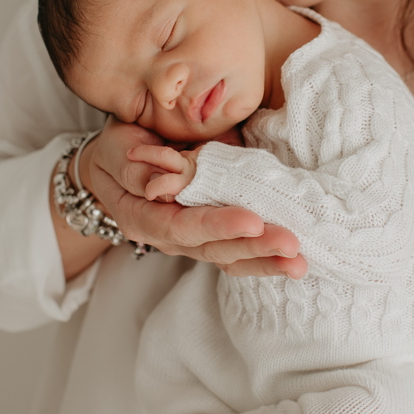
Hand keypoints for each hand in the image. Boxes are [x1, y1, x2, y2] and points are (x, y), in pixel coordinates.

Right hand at [76, 117, 307, 278]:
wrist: (118, 161)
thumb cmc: (117, 151)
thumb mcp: (114, 151)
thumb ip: (132, 168)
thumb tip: (157, 184)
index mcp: (143, 219)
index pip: (183, 227)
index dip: (218, 226)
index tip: (252, 221)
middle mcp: (169, 236)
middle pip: (213, 250)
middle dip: (254, 248)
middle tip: (290, 244)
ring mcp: (191, 239)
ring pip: (229, 257)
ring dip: (266, 260)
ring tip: (298, 261)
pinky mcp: (209, 233)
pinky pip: (237, 250)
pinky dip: (264, 255)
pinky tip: (291, 258)